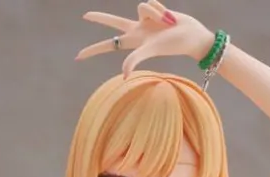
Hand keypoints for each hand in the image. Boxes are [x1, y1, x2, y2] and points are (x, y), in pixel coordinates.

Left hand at [76, 0, 214, 77]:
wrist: (191, 36)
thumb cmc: (174, 44)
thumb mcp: (152, 50)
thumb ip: (135, 59)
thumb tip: (123, 76)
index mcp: (132, 41)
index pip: (108, 45)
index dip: (93, 50)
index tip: (78, 56)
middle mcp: (137, 31)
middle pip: (114, 23)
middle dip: (101, 18)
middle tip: (86, 16)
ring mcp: (145, 21)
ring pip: (142, 6)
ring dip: (155, 12)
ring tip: (167, 24)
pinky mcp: (155, 12)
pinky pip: (151, 2)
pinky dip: (161, 9)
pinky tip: (170, 18)